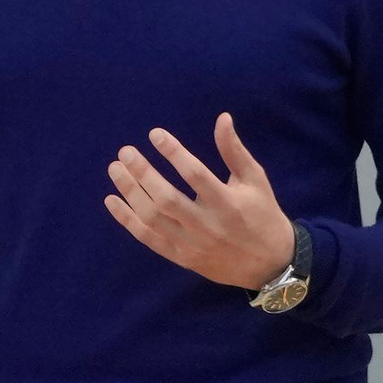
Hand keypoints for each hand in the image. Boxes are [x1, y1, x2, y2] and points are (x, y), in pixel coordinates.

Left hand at [104, 112, 294, 290]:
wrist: (271, 264)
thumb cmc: (262, 214)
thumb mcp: (254, 179)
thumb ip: (234, 150)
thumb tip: (222, 117)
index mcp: (227, 202)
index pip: (195, 175)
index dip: (174, 152)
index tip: (155, 134)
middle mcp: (208, 225)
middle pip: (167, 199)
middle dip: (143, 174)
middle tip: (125, 151)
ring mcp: (192, 244)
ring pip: (154, 219)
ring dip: (130, 193)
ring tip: (115, 168)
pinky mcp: (182, 258)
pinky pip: (149, 239)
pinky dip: (127, 221)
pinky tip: (112, 200)